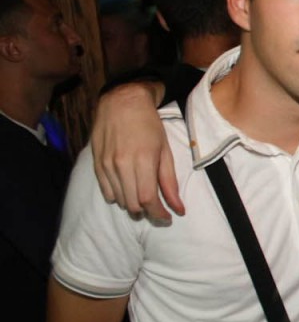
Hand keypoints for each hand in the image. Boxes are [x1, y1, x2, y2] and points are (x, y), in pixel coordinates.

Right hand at [91, 82, 182, 223]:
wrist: (121, 103)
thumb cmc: (149, 126)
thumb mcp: (165, 151)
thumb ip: (170, 182)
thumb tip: (179, 209)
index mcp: (143, 160)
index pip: (148, 199)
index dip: (158, 214)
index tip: (167, 218)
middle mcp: (121, 165)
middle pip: (132, 204)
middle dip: (146, 212)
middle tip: (156, 208)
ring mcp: (106, 165)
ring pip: (119, 200)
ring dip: (132, 205)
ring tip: (142, 198)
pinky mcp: (96, 164)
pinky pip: (105, 191)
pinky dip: (117, 197)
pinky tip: (127, 190)